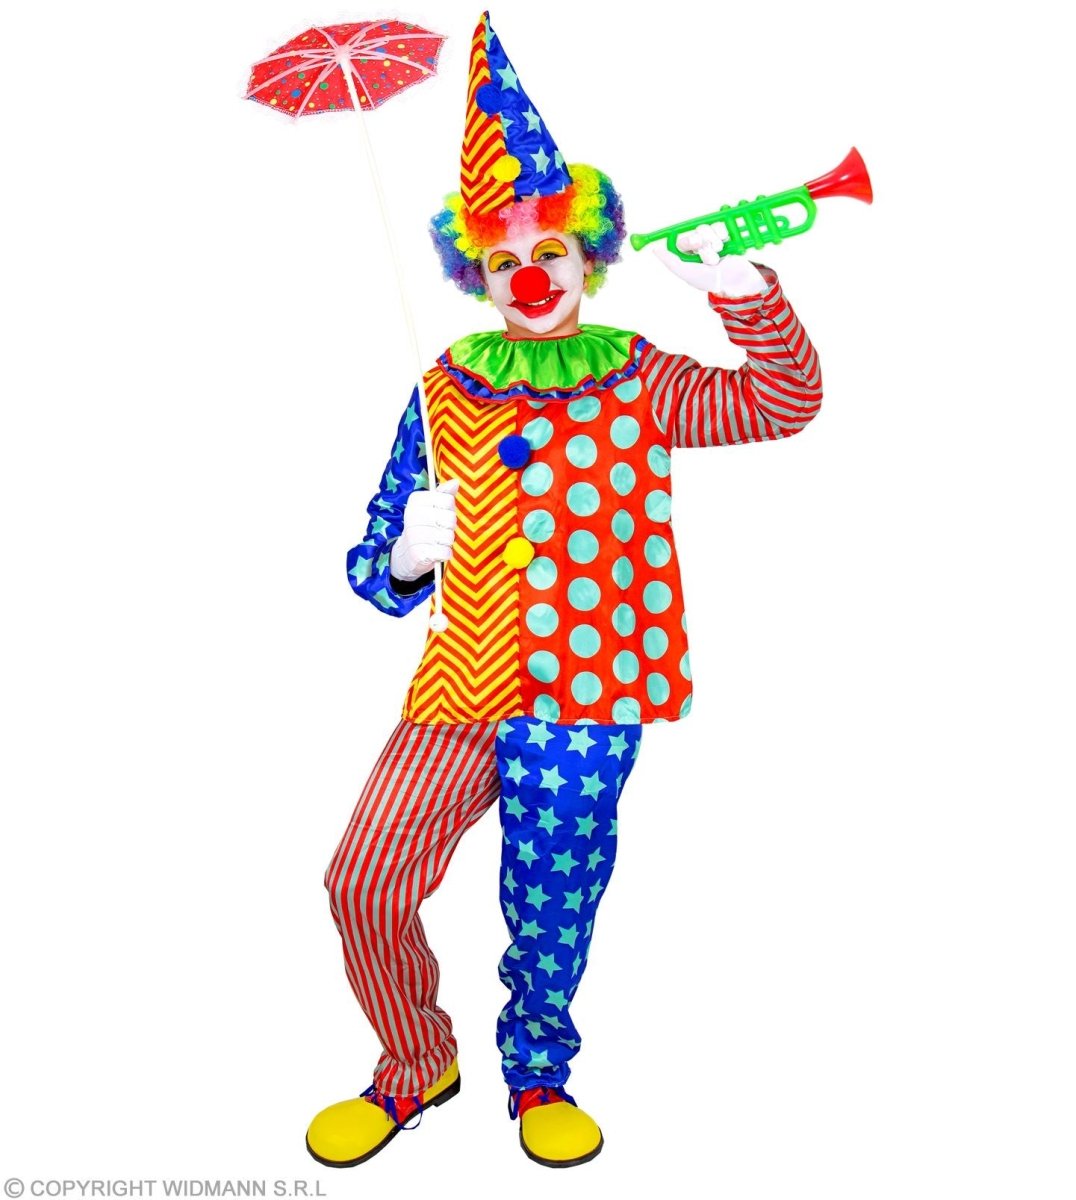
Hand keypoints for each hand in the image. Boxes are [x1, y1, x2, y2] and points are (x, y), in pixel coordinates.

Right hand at [389, 478, 459, 581]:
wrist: (407, 553)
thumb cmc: (425, 527)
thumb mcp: (432, 508)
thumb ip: (444, 494)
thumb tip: (456, 481)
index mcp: (416, 500)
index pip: (448, 500)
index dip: (449, 510)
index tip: (439, 515)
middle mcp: (412, 515)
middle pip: (450, 519)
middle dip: (449, 527)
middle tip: (438, 530)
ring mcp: (414, 535)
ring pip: (449, 536)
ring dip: (447, 542)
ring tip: (436, 542)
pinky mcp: (418, 553)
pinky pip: (446, 552)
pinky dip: (445, 554)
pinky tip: (436, 552)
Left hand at [651, 223, 766, 297]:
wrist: (736, 278)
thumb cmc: (711, 280)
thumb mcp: (688, 273)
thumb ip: (671, 262)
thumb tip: (655, 250)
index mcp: (686, 255)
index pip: (682, 239)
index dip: (689, 241)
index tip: (695, 245)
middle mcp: (696, 246)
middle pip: (695, 232)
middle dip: (703, 243)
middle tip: (709, 255)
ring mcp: (709, 239)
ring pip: (707, 228)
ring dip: (714, 243)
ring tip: (718, 256)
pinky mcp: (722, 235)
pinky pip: (719, 226)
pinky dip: (722, 237)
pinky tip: (725, 247)